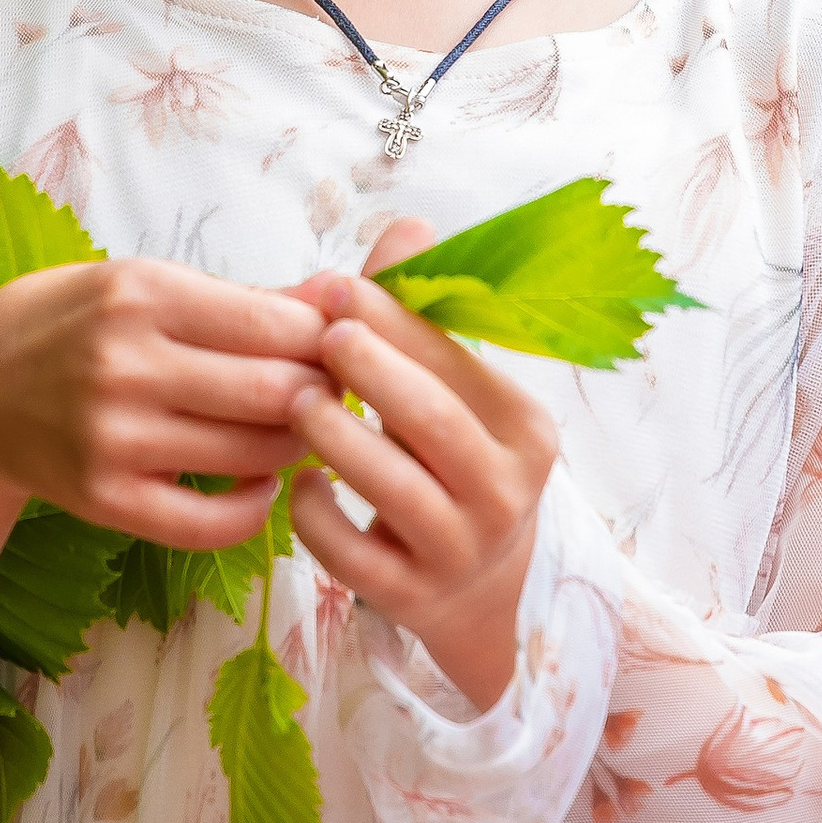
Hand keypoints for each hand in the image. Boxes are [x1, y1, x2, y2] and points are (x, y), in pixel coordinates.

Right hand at [0, 257, 331, 631]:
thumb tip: (345, 292)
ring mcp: (111, 437)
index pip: (279, 322)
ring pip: (253, 454)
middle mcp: (125, 363)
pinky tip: (258, 485)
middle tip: (338, 399)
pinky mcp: (102, 499)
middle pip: (278, 392)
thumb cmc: (68, 327)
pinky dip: (254, 509)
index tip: (345, 350)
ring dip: (296, 450)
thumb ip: (245, 298)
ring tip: (298, 434)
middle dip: (326, 398)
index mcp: (142, 293)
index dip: (331, 341)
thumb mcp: (141, 284)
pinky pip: (209, 522)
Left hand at [283, 219, 558, 713]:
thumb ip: (423, 318)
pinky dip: (318, 517)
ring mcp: (460, 551)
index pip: (458, 366)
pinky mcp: (412, 596)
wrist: (482, 597)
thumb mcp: (457, 397)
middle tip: (321, 334)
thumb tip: (407, 224)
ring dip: (338, 437)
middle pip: (434, 423)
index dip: (398, 323)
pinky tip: (298, 484)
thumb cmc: (454, 469)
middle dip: (373, 371)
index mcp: (524, 430)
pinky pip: (353, 556)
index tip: (341, 288)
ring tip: (297, 401)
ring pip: (394, 489)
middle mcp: (505, 493)